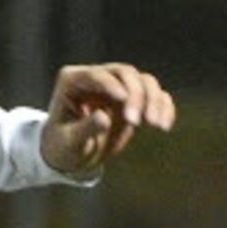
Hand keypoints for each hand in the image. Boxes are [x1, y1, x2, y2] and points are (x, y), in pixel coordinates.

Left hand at [40, 63, 175, 175]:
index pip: (96, 75)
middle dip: (135, 94)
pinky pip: (155, 95)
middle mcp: (97, 78)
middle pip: (125, 73)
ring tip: (155, 125)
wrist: (71, 154)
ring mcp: (117, 86)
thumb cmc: (62, 147)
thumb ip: (85, 129)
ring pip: (144, 80)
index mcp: (72, 81)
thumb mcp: (69, 142)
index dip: (111, 84)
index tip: (123, 99)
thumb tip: (104, 118)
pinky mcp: (133, 98)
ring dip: (154, 100)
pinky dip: (164, 107)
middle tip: (134, 122)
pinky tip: (164, 126)